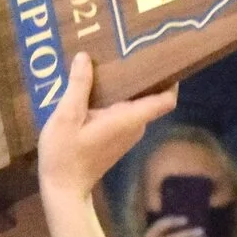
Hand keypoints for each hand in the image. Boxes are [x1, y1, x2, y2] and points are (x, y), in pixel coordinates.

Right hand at [35, 53, 176, 198]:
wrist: (63, 189)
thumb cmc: (65, 155)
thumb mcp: (65, 117)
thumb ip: (78, 86)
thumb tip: (85, 57)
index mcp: (127, 119)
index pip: (165, 100)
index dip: (172, 79)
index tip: (166, 58)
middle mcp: (134, 126)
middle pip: (150, 96)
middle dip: (143, 73)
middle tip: (129, 47)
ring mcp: (126, 133)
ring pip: (135, 102)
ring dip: (127, 83)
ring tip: (110, 60)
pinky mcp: (116, 137)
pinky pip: (123, 110)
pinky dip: (115, 96)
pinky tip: (96, 84)